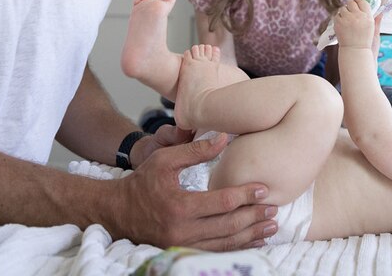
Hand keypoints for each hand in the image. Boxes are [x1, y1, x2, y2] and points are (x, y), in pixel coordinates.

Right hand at [111, 132, 276, 250]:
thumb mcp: (164, 159)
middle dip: (254, 217)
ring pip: (225, 244)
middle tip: (274, 209)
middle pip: (228, 226)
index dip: (246, 195)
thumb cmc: (142, 182)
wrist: (118, 211)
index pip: (222, 202)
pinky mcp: (182, 251)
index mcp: (179, 205)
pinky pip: (216, 253)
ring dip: (251, 235)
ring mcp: (182, 244)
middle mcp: (182, 230)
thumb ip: (195, 149)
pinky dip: (237, 248)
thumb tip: (224, 138)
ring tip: (270, 227)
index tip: (264, 189)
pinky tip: (252, 241)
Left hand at [334, 0, 375, 49]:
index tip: (357, 1)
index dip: (359, 0)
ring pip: (343, 8)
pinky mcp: (339, 23)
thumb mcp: (375, 32)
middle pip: (351, 3)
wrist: (355, 52)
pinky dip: (339, 18)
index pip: (362, 2)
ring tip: (347, 18)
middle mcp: (357, 16)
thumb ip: (377, 21)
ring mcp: (347, 19)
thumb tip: (381, 12)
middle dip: (350, 5)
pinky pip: (337, 15)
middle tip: (351, 9)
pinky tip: (342, 24)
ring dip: (344, 12)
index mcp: (367, 17)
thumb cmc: (367, 43)